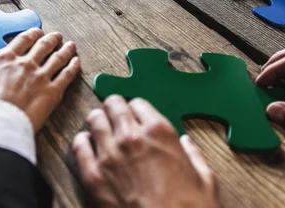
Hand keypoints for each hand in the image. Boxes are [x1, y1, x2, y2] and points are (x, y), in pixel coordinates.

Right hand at [0, 28, 80, 131]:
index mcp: (5, 58)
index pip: (23, 39)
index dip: (32, 34)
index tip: (37, 32)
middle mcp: (25, 63)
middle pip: (43, 46)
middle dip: (52, 39)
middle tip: (57, 36)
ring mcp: (41, 77)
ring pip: (58, 58)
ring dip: (66, 49)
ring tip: (71, 45)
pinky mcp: (52, 92)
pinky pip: (67, 75)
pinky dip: (73, 66)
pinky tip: (77, 62)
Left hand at [73, 96, 217, 207]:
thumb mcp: (205, 181)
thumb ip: (195, 156)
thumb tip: (187, 143)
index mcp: (160, 133)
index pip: (139, 103)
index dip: (137, 110)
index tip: (136, 117)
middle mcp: (131, 138)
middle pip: (113, 105)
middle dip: (114, 109)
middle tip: (115, 116)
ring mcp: (109, 155)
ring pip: (94, 120)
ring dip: (98, 122)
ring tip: (100, 129)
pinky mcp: (92, 175)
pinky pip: (79, 146)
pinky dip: (82, 142)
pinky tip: (87, 146)